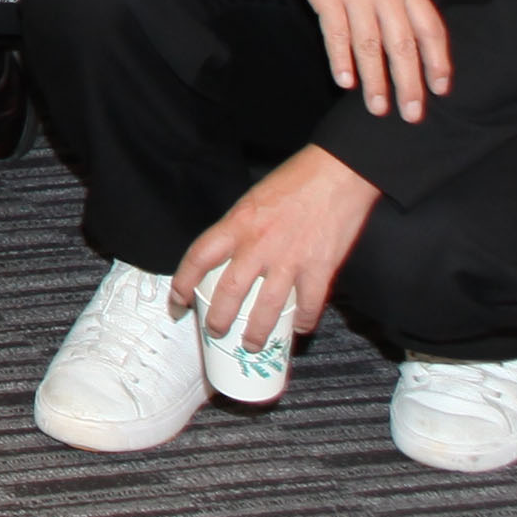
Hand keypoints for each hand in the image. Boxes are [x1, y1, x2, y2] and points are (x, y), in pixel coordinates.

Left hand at [174, 142, 380, 344]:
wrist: (338, 172)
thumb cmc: (296, 181)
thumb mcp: (253, 199)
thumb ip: (241, 228)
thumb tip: (231, 255)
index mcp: (238, 223)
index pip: (199, 257)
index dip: (183, 283)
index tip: (177, 302)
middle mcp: (259, 244)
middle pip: (229, 291)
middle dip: (218, 319)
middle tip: (215, 332)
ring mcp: (290, 258)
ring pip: (267, 307)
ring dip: (257, 331)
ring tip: (252, 344)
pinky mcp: (320, 267)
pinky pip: (308, 304)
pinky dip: (304, 321)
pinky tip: (300, 329)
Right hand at [279, 0, 453, 122]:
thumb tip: (412, 30)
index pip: (431, 29)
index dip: (438, 61)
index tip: (441, 89)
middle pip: (404, 45)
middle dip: (410, 83)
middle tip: (412, 115)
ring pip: (371, 45)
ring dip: (375, 81)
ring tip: (377, 108)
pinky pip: (337, 32)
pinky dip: (341, 58)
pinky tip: (344, 80)